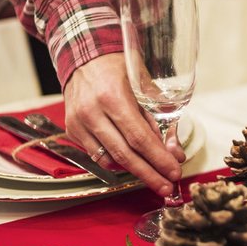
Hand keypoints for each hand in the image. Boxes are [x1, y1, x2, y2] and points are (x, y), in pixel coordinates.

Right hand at [62, 54, 185, 196]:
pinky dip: (116, 162)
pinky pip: (96, 155)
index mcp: (113, 97)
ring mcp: (78, 122)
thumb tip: (175, 151)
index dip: (158, 158)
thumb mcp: (146, 87)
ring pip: (109, 158)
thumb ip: (161, 119)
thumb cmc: (120, 69)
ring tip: (155, 178)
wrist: (85, 58)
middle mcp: (92, 112)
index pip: (139, 137)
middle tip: (167, 187)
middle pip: (125, 154)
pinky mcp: (72, 130)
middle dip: (149, 174)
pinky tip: (131, 163)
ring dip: (135, 171)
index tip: (174, 172)